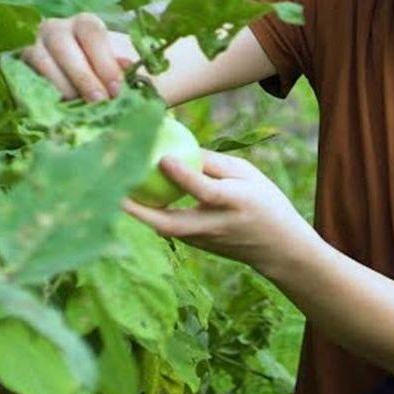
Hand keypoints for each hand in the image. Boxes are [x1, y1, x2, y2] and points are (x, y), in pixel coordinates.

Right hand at [18, 12, 137, 101]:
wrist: (64, 70)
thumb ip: (118, 66)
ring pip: (43, 61)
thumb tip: (129, 68)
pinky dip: (43, 93)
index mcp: (84, 23)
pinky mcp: (19, 64)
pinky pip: (28, 76)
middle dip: (84, 77)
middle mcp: (55, 28)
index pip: (92, 34)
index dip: (105, 62)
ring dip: (62, 86)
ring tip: (79, 106)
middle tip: (99, 101)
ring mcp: (33, 44)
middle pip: (64, 46)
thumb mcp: (109, 63)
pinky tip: (58, 107)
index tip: (116, 89)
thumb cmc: (95, 67)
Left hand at [119, 149, 313, 274]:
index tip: (163, 159)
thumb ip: (213, 163)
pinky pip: (170, 227)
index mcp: (235, 202)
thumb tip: (176, 145)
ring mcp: (205, 241)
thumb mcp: (247, 174)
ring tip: (115, 188)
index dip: (183, 176)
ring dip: (139, 212)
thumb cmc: (263, 201)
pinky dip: (151, 214)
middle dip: (140, 211)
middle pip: (172, 223)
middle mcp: (216, 225)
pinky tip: (134, 197)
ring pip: (165, 227)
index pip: (205, 191)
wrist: (278, 248)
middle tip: (114, 190)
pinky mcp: (198, 247)